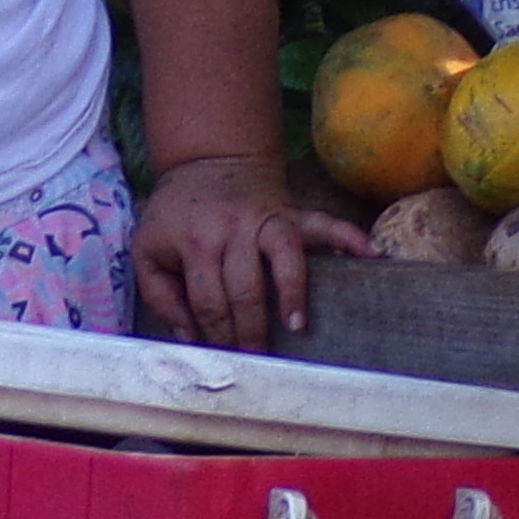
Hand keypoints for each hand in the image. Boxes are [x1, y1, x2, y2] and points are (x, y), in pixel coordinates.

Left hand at [136, 155, 374, 349]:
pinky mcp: (292, 211)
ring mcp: (267, 218)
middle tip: (258, 356)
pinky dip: (349, 237)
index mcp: (195, 243)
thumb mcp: (148, 249)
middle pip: (244, 287)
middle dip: (250, 328)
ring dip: (292, 291)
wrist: (207, 162)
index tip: (225, 356)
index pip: (209, 300)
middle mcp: (233, 230)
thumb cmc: (175, 215)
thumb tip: (189, 336)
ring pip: (284, 256)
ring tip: (296, 325)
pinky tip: (371, 255)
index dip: (216, 333)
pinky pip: (324, 223)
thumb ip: (160, 294)